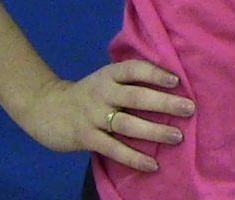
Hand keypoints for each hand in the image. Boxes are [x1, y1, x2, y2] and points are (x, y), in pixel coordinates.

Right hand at [12, 60, 194, 172]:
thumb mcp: (106, 79)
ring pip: (127, 124)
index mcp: (109, 75)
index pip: (134, 69)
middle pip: (136, 97)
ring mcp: (93, 116)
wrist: (45, 108)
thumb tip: (173, 85)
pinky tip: (152, 164)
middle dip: (164, 103)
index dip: (155, 73)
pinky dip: (133, 158)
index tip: (176, 81)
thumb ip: (130, 81)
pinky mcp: (86, 137)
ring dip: (154, 131)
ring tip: (177, 137)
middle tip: (189, 109)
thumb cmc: (88, 93)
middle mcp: (102, 92)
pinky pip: (113, 149)